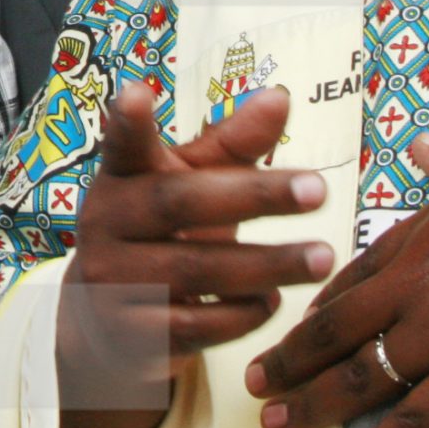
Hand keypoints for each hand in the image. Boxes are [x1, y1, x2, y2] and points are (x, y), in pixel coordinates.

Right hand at [58, 83, 334, 408]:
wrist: (108, 326)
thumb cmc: (162, 235)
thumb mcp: (188, 187)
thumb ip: (231, 147)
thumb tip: (281, 95)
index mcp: (121, 178)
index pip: (121, 145)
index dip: (126, 121)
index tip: (137, 91)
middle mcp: (106, 224)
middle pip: (178, 203)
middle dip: (252, 195)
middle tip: (320, 188)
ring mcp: (112, 282)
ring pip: (195, 270)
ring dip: (267, 264)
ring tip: (322, 257)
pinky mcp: (132, 335)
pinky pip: (197, 325)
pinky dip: (243, 313)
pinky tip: (275, 302)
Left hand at [244, 137, 428, 427]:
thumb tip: (421, 150)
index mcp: (426, 233)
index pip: (355, 274)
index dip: (319, 304)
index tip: (295, 325)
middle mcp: (422, 288)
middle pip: (338, 329)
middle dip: (289, 359)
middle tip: (253, 381)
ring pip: (362, 379)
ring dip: (313, 405)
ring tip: (276, 426)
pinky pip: (417, 421)